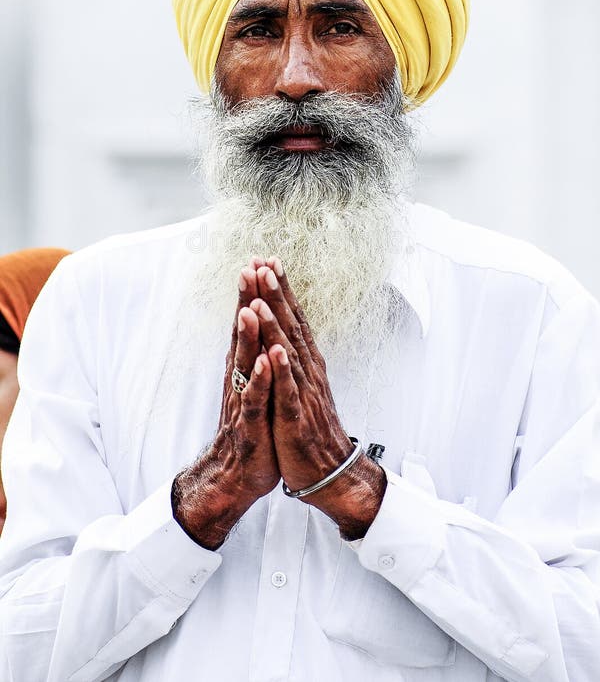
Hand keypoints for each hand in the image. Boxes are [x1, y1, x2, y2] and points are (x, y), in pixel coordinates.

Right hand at [172, 259, 279, 549]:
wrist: (236, 474)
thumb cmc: (250, 428)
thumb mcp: (255, 387)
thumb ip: (254, 355)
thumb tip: (258, 323)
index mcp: (246, 367)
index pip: (250, 323)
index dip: (254, 293)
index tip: (259, 261)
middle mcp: (241, 378)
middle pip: (244, 334)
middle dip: (247, 300)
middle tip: (248, 267)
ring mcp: (245, 400)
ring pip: (246, 362)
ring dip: (248, 334)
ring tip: (250, 306)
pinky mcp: (252, 425)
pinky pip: (257, 399)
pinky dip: (261, 379)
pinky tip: (266, 360)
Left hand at [251, 258, 386, 538]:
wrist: (327, 470)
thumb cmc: (309, 428)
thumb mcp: (300, 386)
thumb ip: (295, 357)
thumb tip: (287, 330)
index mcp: (306, 363)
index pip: (293, 319)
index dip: (281, 290)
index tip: (269, 262)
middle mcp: (307, 371)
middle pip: (292, 326)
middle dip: (277, 294)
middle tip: (265, 264)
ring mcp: (302, 392)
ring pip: (288, 352)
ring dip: (276, 323)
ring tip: (263, 297)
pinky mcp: (295, 416)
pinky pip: (288, 390)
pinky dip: (282, 370)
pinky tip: (275, 351)